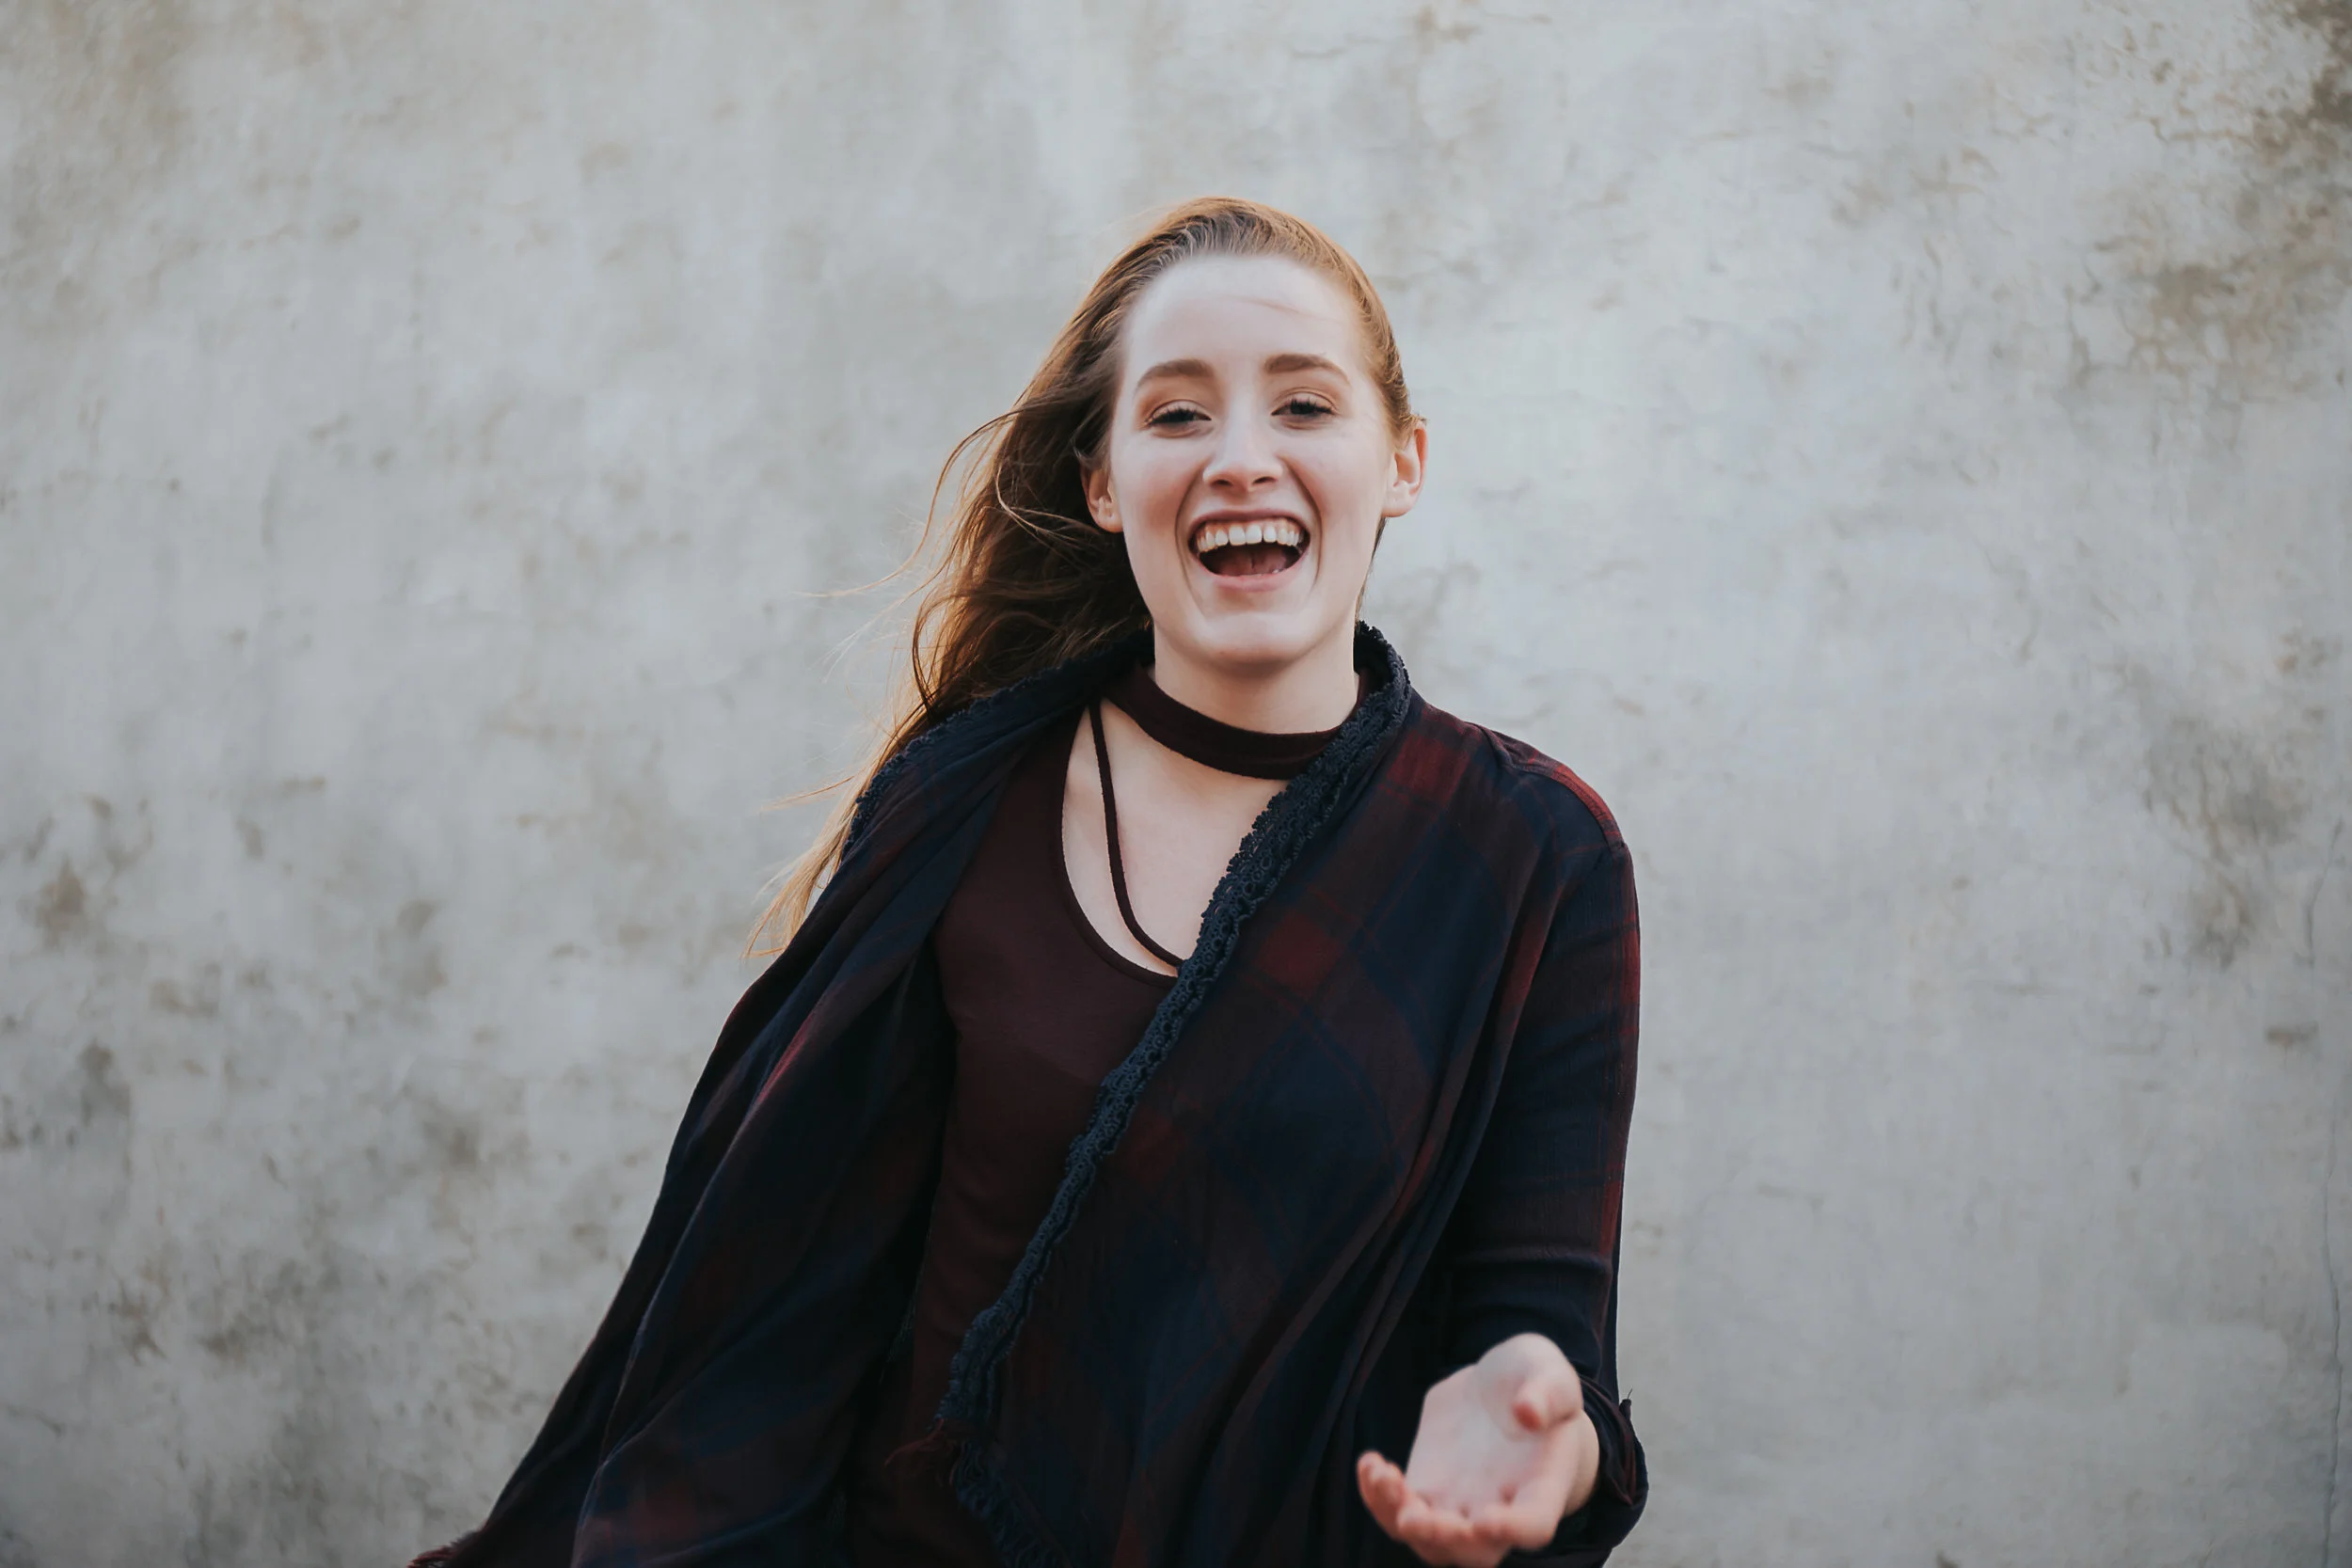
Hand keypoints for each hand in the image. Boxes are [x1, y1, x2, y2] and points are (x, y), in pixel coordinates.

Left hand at [1355, 1333, 1598, 1567]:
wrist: (1500, 1387)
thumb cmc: (1536, 1381)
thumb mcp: (1550, 1372)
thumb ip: (1548, 1392)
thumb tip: (1528, 1412)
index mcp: (1543, 1485)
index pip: (1533, 1525)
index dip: (1513, 1530)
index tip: (1487, 1519)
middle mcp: (1502, 1508)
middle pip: (1476, 1553)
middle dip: (1444, 1540)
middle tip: (1414, 1516)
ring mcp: (1460, 1504)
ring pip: (1429, 1542)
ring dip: (1400, 1520)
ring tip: (1382, 1475)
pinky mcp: (1426, 1488)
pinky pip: (1397, 1511)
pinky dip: (1378, 1498)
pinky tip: (1369, 1463)